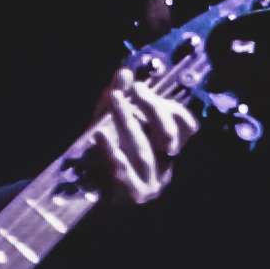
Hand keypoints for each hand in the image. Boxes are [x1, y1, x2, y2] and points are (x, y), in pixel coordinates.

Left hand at [74, 57, 206, 204]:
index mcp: (166, 148)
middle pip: (166, 134)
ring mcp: (152, 182)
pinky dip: (111, 151)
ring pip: (143, 150)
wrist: (83, 196)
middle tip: (130, 89)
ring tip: (115, 100)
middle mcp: (165, 165)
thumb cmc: (99, 156)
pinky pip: (123, 171)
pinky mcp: (133, 195)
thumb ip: (118, 99)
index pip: (186, 125)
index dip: (169, 106)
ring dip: (127, 122)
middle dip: (149, 108)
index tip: (139, 88)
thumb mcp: (108, 123)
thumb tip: (124, 72)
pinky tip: (99, 134)